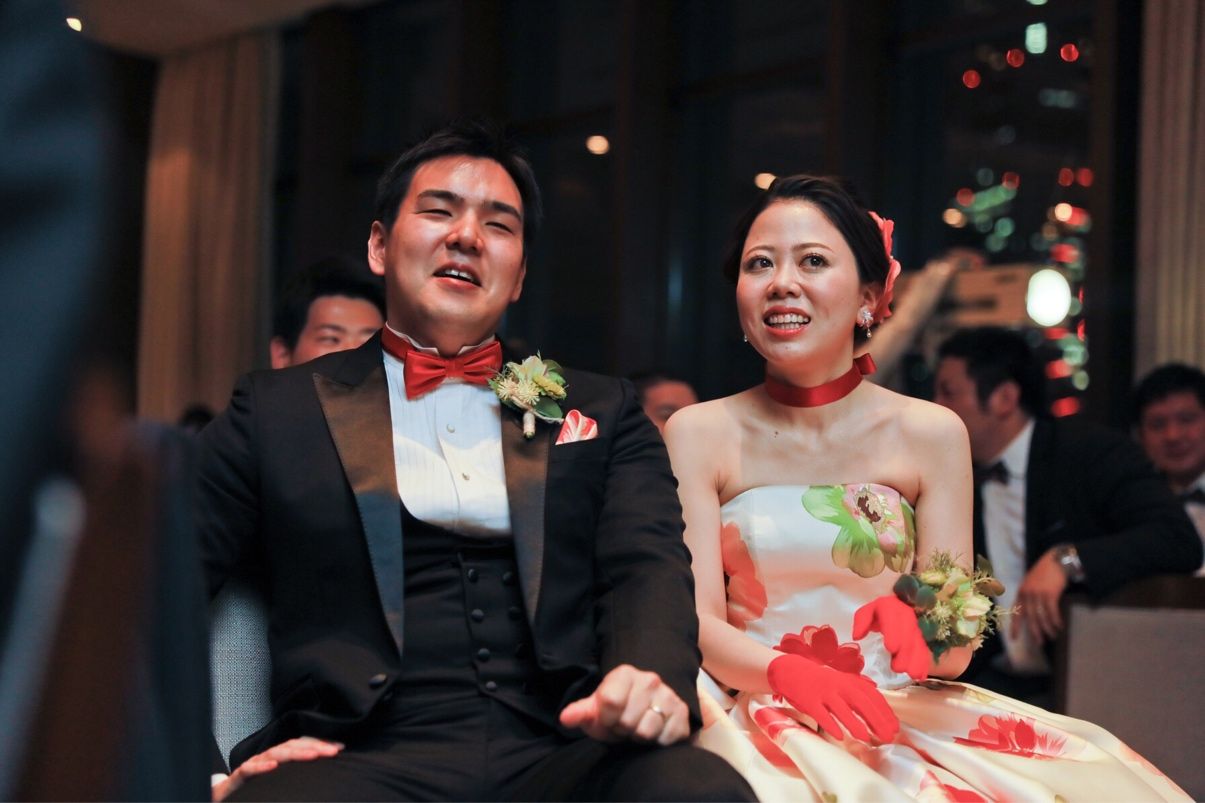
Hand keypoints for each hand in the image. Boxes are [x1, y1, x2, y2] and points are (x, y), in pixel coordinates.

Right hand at [211, 737, 342, 801]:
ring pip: (275, 753)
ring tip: (313, 755)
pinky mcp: (240, 775)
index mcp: (280, 757)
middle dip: (314, 746)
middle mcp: (268, 757)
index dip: (320, 744)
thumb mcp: (280, 780)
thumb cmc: (254, 787)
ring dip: (295, 753)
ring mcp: (254, 764)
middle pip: (293, 746)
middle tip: (333, 751)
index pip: (302, 744)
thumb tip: (323, 775)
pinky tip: (274, 766)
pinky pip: (250, 768)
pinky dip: (262, 766)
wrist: (224, 795)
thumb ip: (297, 775)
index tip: (339, 748)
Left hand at [559, 664, 689, 745]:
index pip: (610, 701)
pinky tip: (654, 734)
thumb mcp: (596, 712)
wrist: (647, 713)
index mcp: (624, 674)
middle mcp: (650, 679)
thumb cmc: (616, 713)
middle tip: (624, 727)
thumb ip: (580, 713)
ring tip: (637, 730)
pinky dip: (657, 743)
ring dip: (639, 738)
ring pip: (646, 731)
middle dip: (622, 731)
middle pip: (627, 720)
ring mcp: (669, 695)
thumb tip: (565, 718)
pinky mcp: (683, 713)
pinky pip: (666, 738)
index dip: (605, 719)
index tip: (608, 720)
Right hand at [766, 653, 898, 742]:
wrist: (789, 669)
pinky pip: (820, 714)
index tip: (895, 726)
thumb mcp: (841, 682)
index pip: (872, 695)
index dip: (885, 711)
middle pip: (861, 702)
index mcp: (848, 681)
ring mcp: (822, 692)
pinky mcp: (807, 700)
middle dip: (876, 719)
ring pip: (841, 708)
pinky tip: (838, 736)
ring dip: (854, 723)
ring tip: (865, 739)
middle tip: (887, 736)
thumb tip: (879, 710)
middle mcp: (838, 685)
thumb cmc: (819, 681)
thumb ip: (858, 693)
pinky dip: (830, 724)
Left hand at [852, 594, 929, 679]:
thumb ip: (861, 622)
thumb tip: (857, 636)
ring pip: (918, 642)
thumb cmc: (878, 615)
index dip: (893, 633)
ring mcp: (916, 626)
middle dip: (905, 651)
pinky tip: (921, 675)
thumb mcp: (866, 613)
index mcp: (889, 607)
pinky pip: (925, 649)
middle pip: (908, 633)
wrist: (898, 609)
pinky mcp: (922, 638)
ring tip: (911, 674)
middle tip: (898, 668)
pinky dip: (923, 663)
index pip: (892, 617)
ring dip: (916, 659)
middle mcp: (905, 615)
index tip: (891, 648)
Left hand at [1011, 550, 1067, 643]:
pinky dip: (1056, 621)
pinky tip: (1060, 626)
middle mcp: (1027, 594)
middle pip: (1030, 618)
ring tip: (1052, 635)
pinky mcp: (1050, 594)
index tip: (1014, 639)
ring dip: (1048, 628)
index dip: (1015, 627)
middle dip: (1035, 632)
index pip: (1016, 613)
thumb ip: (1029, 596)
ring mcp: (1038, 594)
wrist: (1056, 561)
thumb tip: (1031, 614)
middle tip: (1040, 643)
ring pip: (1042, 617)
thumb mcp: (1031, 583)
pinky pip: (1052, 612)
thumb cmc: (1045, 573)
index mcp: (1021, 592)